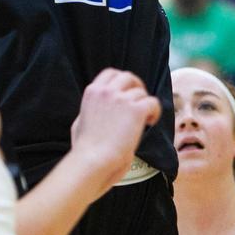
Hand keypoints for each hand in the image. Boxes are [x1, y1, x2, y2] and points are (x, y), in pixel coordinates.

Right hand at [69, 68, 160, 196]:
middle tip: (140, 102)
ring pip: (141, 92)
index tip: (127, 91)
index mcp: (92, 92)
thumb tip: (94, 111)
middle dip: (137, 87)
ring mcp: (121, 99)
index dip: (122, 81)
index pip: (111, 73)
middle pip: (128, 77)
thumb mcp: (79, 122)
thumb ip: (89, 111)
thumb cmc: (84, 150)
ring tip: (145, 119)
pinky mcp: (136, 110)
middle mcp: (107, 91)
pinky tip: (151, 122)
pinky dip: (155, 112)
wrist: (92, 161)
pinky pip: (153, 102)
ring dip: (145, 104)